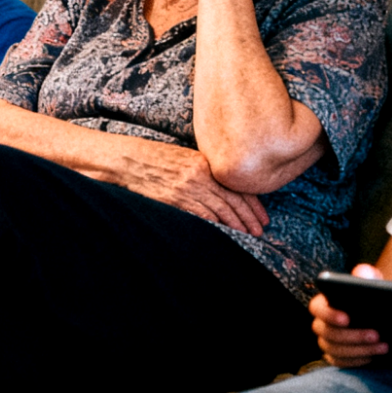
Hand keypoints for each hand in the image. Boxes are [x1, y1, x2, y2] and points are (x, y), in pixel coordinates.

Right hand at [112, 141, 269, 235]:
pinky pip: (201, 216)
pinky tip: (226, 234)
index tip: (263, 216)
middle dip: (249, 218)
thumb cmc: (154, 157)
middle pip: (232, 200)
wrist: (127, 160)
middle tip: (261, 230)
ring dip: (236, 225)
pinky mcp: (174, 202)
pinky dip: (216, 226)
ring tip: (249, 235)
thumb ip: (205, 171)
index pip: (237, 185)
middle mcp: (199, 177)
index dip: (253, 203)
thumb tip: (224, 189)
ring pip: (220, 211)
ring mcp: (187, 190)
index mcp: (204, 163)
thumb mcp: (185, 157)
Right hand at [310, 263, 387, 366]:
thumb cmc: (372, 296)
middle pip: (327, 333)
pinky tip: (375, 357)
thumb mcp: (372, 282)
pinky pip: (342, 363)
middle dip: (352, 335)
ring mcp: (328, 342)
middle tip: (376, 334)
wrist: (381, 315)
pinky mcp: (337, 357)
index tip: (347, 318)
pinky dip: (358, 361)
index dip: (329, 314)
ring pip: (335, 350)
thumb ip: (367, 275)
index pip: (316, 309)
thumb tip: (362, 273)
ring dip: (359, 349)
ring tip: (383, 346)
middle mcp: (321, 324)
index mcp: (324, 303)